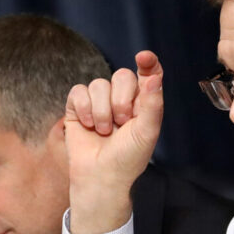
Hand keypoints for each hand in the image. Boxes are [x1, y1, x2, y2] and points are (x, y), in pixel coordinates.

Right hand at [64, 51, 163, 233]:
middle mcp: (122, 98)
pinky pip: (79, 91)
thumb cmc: (128, 158)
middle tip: (122, 122)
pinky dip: (84, 109)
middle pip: (122, 75)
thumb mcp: (147, 132)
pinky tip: (88, 125)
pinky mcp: (78, 107)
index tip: (144, 58)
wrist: (101, 176)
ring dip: (102, 111)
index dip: (148, 62)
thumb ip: (152, 104)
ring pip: (99, 84)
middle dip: (121, 99)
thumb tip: (155, 77)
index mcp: (144, 101)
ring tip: (105, 131)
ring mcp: (99, 101)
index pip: (148, 73)